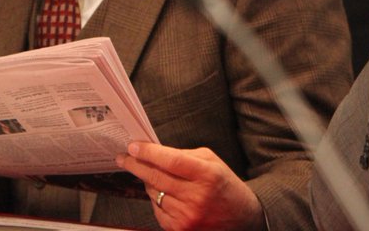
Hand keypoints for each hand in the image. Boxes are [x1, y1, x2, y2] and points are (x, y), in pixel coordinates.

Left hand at [116, 141, 262, 230]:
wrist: (243, 219)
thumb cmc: (224, 185)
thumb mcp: (211, 162)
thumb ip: (183, 155)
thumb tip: (153, 151)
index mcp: (207, 175)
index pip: (170, 160)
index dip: (148, 152)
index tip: (133, 146)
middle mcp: (197, 197)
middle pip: (156, 177)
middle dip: (135, 165)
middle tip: (124, 157)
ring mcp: (188, 216)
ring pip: (153, 193)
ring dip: (148, 183)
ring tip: (151, 175)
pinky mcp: (181, 229)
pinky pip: (157, 210)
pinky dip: (156, 199)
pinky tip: (164, 194)